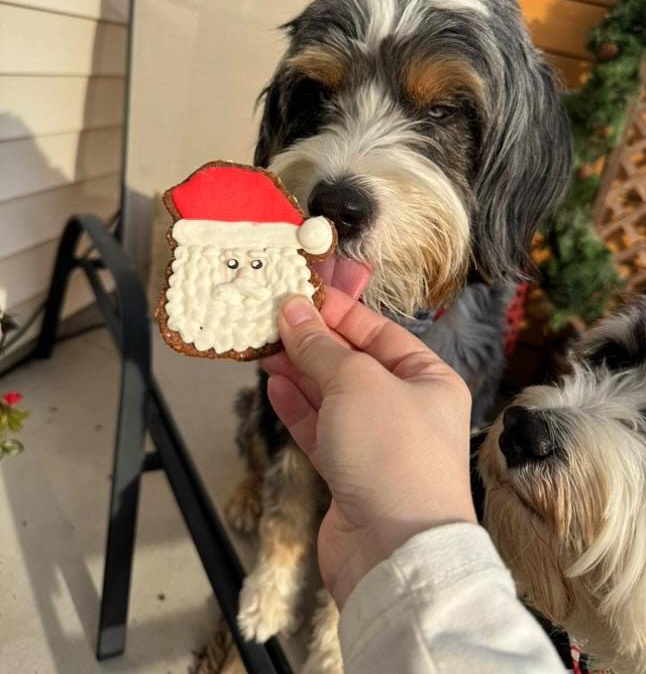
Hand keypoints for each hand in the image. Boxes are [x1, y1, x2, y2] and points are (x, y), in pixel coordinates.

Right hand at [262, 289, 475, 608]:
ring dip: (299, 371)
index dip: (338, 312)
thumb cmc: (392, 454)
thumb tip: (293, 309)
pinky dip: (297, 407)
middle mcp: (407, 408)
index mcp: (428, 379)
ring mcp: (378, 443)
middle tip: (271, 321)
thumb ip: (320, 346)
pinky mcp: (350, 473)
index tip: (299, 295)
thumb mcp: (356, 382)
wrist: (395, 552)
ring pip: (332, 396)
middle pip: (353, 363)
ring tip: (264, 347)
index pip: (379, 332)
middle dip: (312, 342)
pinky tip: (273, 384)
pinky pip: (320, 429)